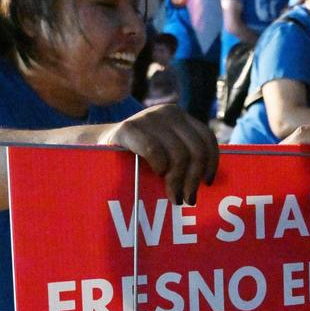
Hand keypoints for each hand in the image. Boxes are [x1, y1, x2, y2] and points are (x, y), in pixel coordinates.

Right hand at [99, 104, 218, 204]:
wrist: (98, 146)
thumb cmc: (137, 157)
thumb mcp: (166, 151)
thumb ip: (185, 157)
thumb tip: (207, 183)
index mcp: (180, 117)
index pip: (206, 138)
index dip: (211, 162)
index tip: (207, 183)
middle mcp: (168, 112)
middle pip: (196, 150)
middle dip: (193, 179)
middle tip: (187, 198)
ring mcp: (149, 117)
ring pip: (178, 154)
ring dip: (177, 180)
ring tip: (173, 196)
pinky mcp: (129, 127)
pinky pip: (154, 151)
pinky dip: (159, 166)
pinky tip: (157, 174)